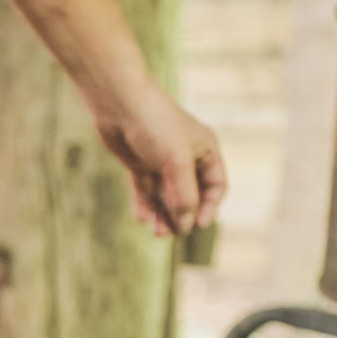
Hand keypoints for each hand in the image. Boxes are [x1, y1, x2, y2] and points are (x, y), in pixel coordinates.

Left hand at [93, 86, 226, 237]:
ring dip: (162, 215)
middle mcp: (186, 157)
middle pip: (189, 195)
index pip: (216, 186)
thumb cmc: (155, 126)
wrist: (120, 104)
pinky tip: (142, 218)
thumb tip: (187, 226)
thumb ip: (184, 196)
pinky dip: (145, 205)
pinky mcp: (140, 164)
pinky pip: (146, 191)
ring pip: (165, 196)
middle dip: (181, 216)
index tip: (198, 225)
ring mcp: (161, 162)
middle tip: (169, 233)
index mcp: (205, 150)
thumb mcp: (176, 164)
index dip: (209, 207)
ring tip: (155, 232)